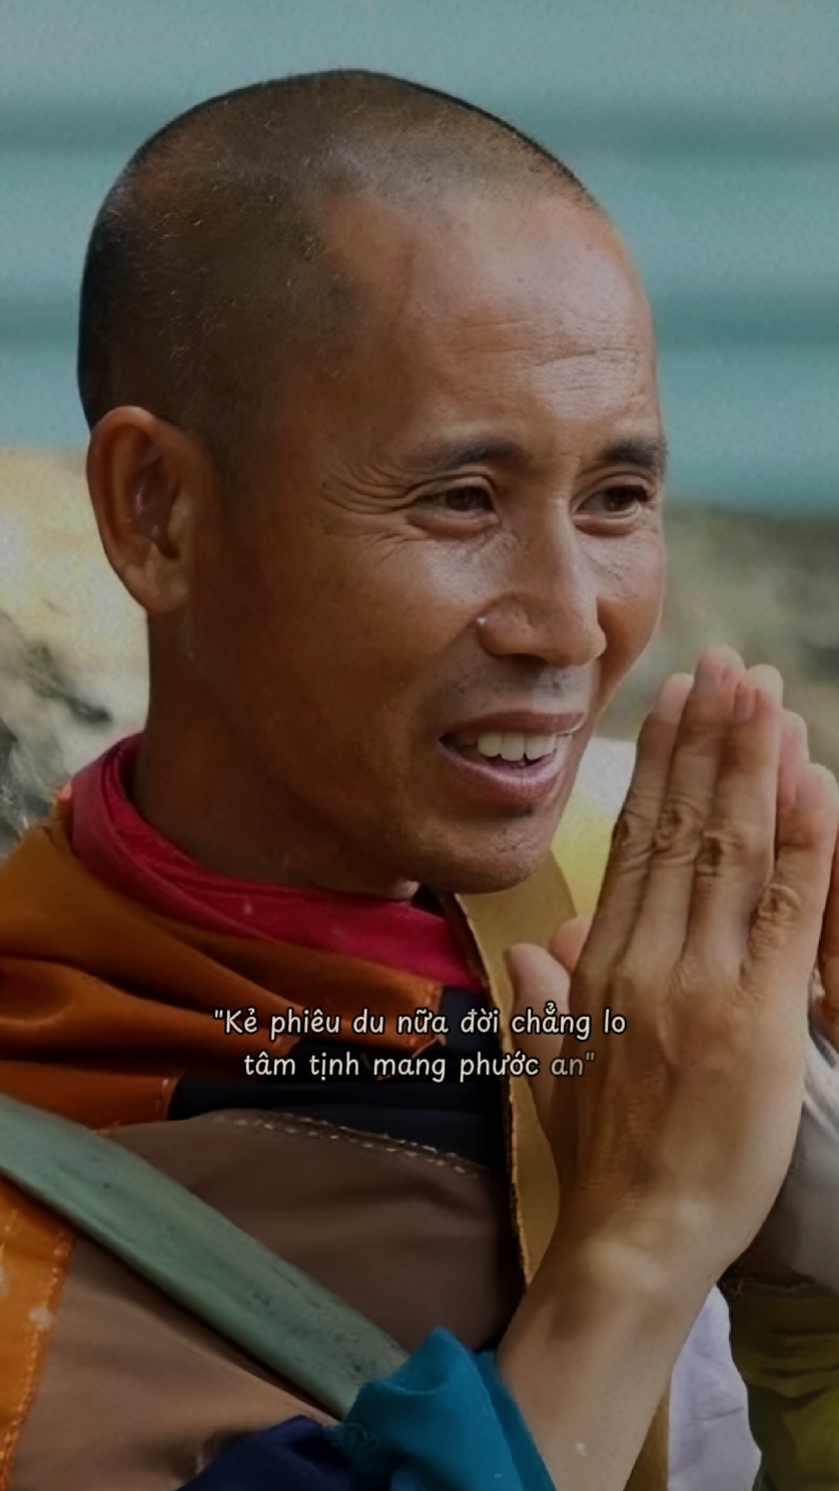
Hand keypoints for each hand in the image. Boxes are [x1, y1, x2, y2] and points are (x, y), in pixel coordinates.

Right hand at [508, 650, 838, 1284]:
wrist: (635, 1236)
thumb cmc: (601, 1159)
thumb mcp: (551, 1071)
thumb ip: (540, 1000)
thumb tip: (532, 951)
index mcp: (595, 964)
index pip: (632, 839)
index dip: (658, 764)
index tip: (675, 702)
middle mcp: (644, 957)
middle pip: (681, 826)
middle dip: (709, 739)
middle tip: (728, 667)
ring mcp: (700, 983)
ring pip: (730, 850)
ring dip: (751, 765)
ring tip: (764, 696)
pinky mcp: (757, 1016)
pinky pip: (787, 912)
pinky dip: (805, 842)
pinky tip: (812, 783)